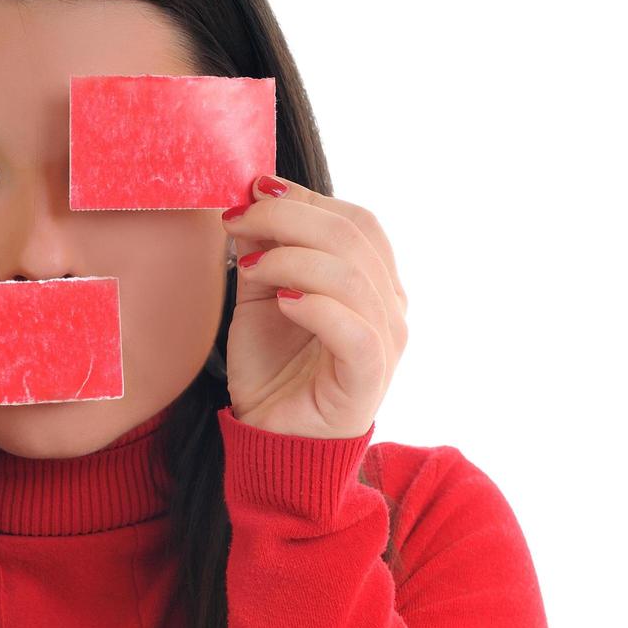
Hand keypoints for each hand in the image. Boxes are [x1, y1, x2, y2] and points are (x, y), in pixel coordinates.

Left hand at [220, 175, 408, 439]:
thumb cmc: (272, 367)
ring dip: (291, 258)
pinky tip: (282, 301)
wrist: (271, 437)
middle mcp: (389, 306)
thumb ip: (266, 249)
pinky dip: (316, 306)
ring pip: (351, 276)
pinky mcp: (369, 379)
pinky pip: (355, 331)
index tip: (252, 190)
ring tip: (248, 266)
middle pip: (353, 236)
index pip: (353, 220)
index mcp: (372, 280)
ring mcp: (385, 342)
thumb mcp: (262, 294)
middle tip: (238, 221)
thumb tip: (255, 198)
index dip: (304, 197)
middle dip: (288, 217)